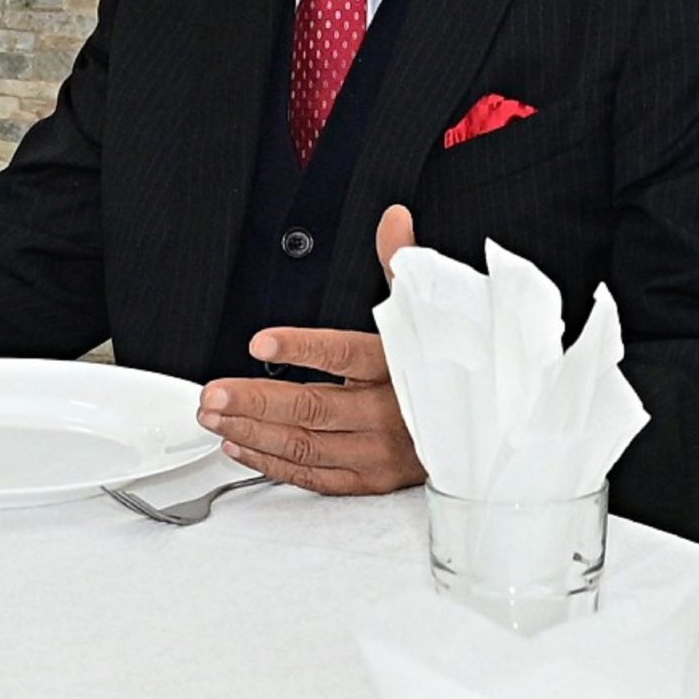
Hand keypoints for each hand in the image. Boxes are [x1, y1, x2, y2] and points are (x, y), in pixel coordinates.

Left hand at [194, 203, 424, 494]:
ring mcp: (379, 451)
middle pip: (312, 407)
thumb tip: (393, 220)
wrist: (485, 430)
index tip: (260, 343)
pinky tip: (240, 445)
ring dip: (252, 431)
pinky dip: (273, 463)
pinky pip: (314, 476)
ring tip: (214, 415)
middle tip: (212, 393)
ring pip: (306, 445)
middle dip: (255, 401)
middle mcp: (388, 413)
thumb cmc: (445, 369)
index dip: (301, 348)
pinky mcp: (370, 479)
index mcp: (400, 367)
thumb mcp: (427, 314)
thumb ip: (399, 266)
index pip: (345, 353)